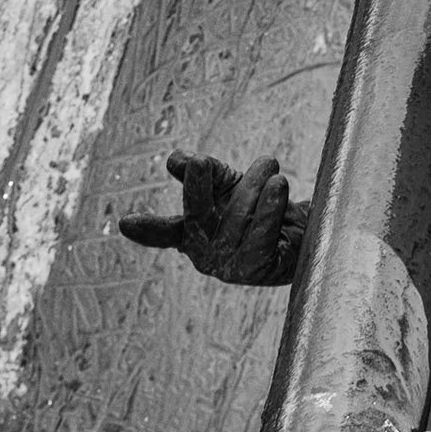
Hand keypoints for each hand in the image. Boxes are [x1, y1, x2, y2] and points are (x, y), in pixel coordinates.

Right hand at [119, 150, 304, 284]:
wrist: (304, 228)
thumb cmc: (259, 204)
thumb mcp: (229, 182)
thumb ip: (206, 173)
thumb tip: (175, 160)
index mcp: (190, 234)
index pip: (163, 232)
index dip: (147, 230)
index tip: (126, 224)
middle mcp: (205, 255)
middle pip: (199, 213)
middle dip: (201, 183)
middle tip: (203, 161)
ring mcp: (231, 268)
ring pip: (237, 218)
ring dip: (254, 185)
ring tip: (270, 165)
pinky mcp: (259, 271)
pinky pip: (262, 235)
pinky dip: (270, 208)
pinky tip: (278, 186)